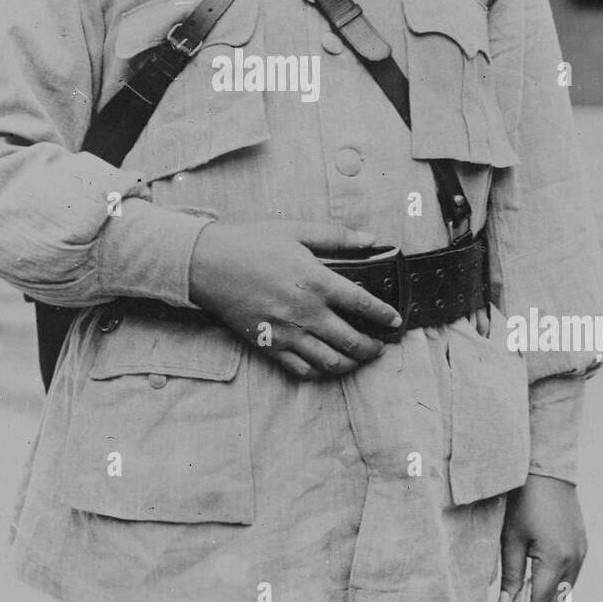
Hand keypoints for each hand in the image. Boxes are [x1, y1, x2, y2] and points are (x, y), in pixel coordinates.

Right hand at [189, 219, 402, 379]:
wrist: (207, 264)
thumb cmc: (251, 243)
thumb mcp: (296, 230)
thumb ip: (336, 236)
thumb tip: (371, 239)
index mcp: (316, 281)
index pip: (363, 304)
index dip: (385, 315)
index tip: (395, 320)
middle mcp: (305, 311)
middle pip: (352, 340)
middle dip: (374, 347)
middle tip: (382, 345)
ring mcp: (287, 332)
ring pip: (331, 361)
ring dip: (352, 363)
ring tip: (361, 358)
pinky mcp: (269, 345)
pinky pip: (302, 369)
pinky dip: (320, 371)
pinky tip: (328, 364)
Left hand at [498, 474, 587, 601]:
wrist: (547, 471)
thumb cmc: (524, 502)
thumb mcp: (511, 538)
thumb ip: (509, 574)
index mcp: (556, 560)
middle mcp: (575, 560)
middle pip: (556, 600)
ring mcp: (581, 552)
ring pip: (566, 589)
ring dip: (547, 597)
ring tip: (524, 596)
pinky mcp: (582, 544)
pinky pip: (572, 574)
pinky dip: (557, 582)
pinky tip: (539, 578)